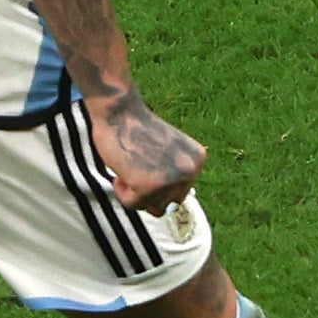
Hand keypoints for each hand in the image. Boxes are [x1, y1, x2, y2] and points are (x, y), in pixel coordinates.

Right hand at [86, 85, 208, 211]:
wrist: (119, 111)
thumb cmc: (137, 129)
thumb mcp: (170, 152)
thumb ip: (175, 173)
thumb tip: (173, 206)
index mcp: (197, 160)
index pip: (179, 193)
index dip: (158, 183)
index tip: (149, 161)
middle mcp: (190, 170)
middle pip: (167, 204)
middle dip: (148, 191)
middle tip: (138, 166)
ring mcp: (171, 179)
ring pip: (149, 207)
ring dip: (134, 192)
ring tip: (131, 166)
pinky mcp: (148, 186)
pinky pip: (132, 204)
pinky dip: (122, 191)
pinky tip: (122, 170)